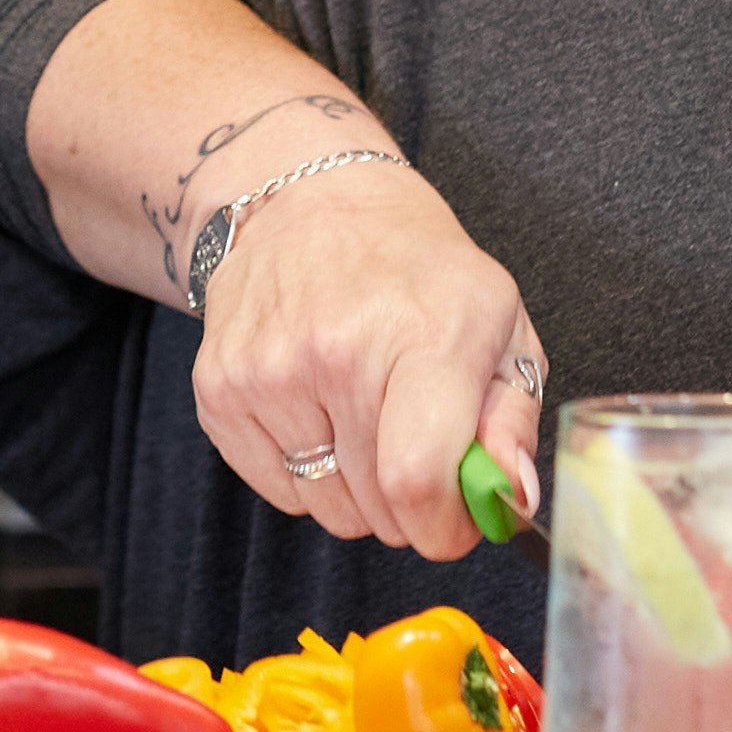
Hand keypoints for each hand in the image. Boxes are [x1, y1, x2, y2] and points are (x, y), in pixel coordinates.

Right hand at [188, 163, 548, 563]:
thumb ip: (513, 419)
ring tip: (364, 421)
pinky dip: (305, 474)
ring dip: (356, 490)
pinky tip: (319, 414)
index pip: (418, 480)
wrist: (310, 203)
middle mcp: (336, 350)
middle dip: (409, 506)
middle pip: (377, 508)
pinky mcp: (219, 387)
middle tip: (415, 450)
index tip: (454, 521)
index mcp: (423, 334)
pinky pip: (277, 491)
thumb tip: (510, 498)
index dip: (444, 528)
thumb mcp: (499, 321)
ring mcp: (267, 369)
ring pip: (327, 509)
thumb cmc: (415, 270)